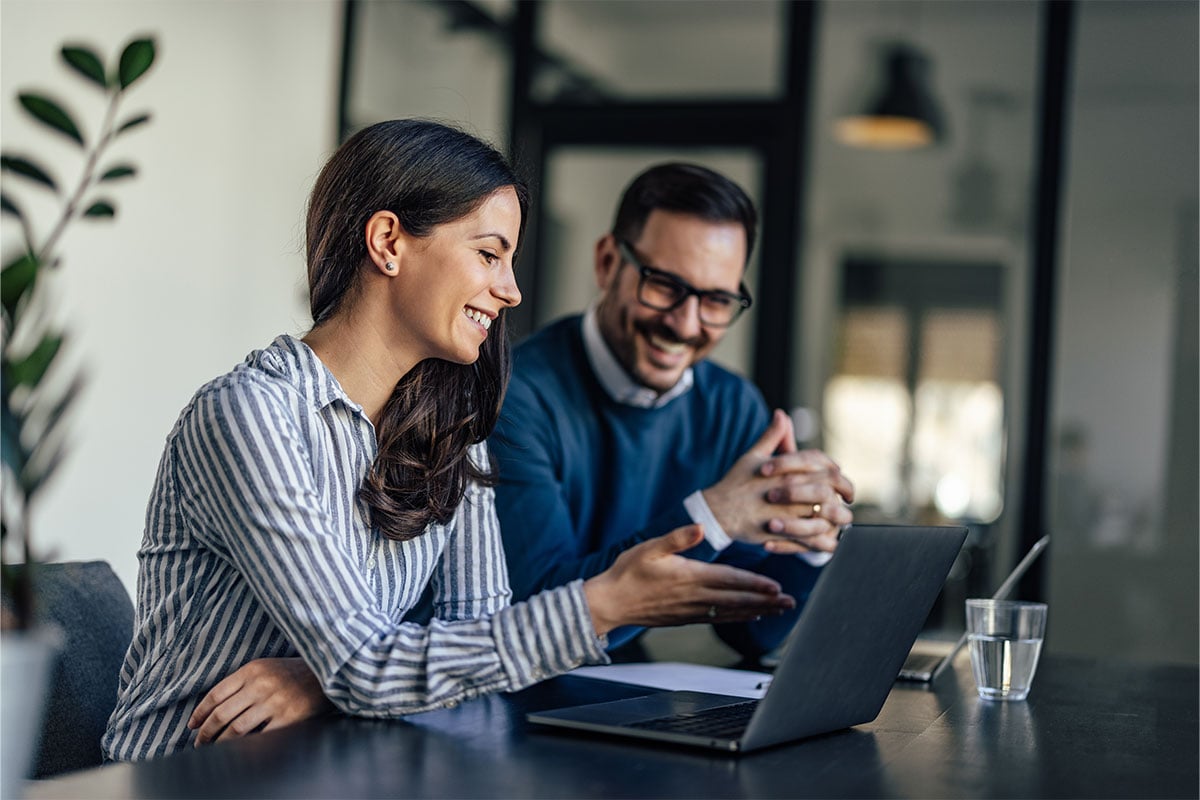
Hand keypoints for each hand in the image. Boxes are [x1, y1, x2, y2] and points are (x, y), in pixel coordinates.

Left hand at [187, 657, 332, 745]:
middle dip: (205, 733)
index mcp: (252, 670)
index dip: (200, 713)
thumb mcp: (267, 667)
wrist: (329, 673)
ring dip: (221, 743)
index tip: (192, 725)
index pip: (216, 694)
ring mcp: (275, 702)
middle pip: (222, 714)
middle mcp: (261, 685)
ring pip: (236, 729)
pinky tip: (238, 752)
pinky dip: (245, 747)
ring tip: (214, 750)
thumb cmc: (295, 672)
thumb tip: (215, 707)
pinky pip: (260, 737)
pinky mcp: (289, 718)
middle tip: (199, 743)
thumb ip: (243, 681)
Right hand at [583, 524, 795, 635]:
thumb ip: (676, 538)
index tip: (777, 587)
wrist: (610, 603)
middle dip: (766, 602)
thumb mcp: (649, 548)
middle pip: (737, 601)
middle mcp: (695, 597)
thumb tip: (698, 528)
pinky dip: (737, 618)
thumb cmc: (627, 572)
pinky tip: (750, 616)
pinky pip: (718, 619)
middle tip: (790, 603)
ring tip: (780, 611)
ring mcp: (691, 611)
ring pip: (731, 612)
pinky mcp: (686, 618)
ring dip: (757, 611)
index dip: (755, 585)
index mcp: (689, 577)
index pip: (730, 581)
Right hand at [703, 410, 854, 554]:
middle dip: (843, 494)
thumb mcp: (754, 456)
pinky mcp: (782, 532)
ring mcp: (787, 512)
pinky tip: (827, 538)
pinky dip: (823, 539)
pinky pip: (810, 538)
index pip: (822, 465)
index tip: (840, 477)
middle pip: (829, 489)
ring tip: (841, 520)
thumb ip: (772, 436)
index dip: (836, 471)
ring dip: (836, 518)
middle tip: (848, 500)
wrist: (717, 511)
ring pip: (824, 514)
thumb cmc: (736, 483)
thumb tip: (781, 414)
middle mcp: (790, 489)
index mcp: (787, 470)